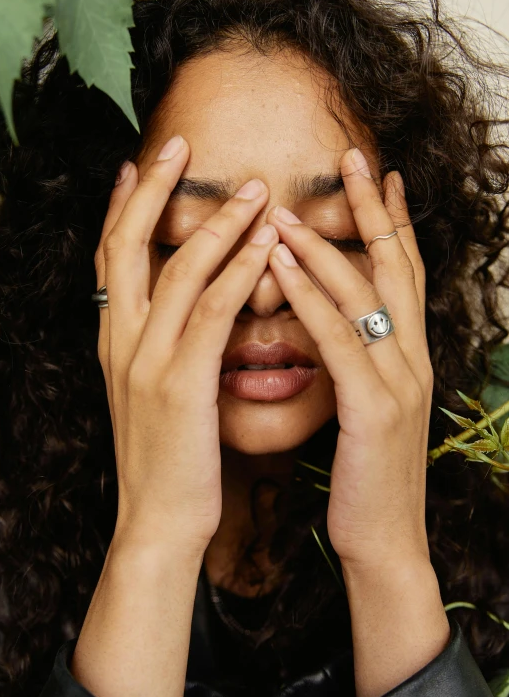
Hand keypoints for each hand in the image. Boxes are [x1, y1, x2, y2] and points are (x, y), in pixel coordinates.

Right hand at [94, 135, 277, 552]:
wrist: (158, 521)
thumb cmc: (167, 460)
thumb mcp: (153, 396)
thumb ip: (162, 349)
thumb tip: (185, 314)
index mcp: (114, 345)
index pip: (111, 260)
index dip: (121, 208)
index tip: (138, 166)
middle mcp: (121, 344)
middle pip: (127, 246)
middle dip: (151, 190)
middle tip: (179, 144)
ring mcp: (146, 362)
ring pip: (177, 270)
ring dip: (217, 223)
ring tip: (254, 189)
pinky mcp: (180, 385)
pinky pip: (210, 313)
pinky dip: (238, 273)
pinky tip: (266, 246)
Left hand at [267, 147, 433, 569]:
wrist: (387, 540)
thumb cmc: (367, 475)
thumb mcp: (367, 409)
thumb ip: (357, 363)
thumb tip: (329, 326)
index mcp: (409, 357)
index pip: (403, 273)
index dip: (392, 221)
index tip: (374, 174)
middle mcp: (413, 358)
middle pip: (397, 266)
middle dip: (373, 209)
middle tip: (351, 156)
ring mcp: (400, 380)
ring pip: (366, 295)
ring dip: (324, 246)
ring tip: (284, 210)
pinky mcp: (375, 408)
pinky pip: (340, 340)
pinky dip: (312, 298)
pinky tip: (282, 268)